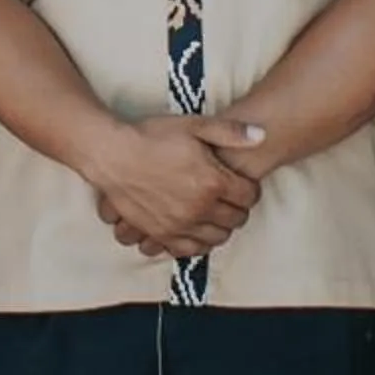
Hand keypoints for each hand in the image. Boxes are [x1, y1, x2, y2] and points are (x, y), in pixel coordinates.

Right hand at [87, 114, 264, 257]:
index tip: (242, 182)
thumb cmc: (152, 136)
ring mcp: (180, 225)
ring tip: (215, 212)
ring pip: (217, 238)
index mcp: (212, 181)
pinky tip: (197, 229)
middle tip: (231, 196)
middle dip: (238, 208)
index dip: (250, 187)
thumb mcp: (194, 125)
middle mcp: (200, 208)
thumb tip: (261, 136)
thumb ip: (230, 131)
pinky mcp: (162, 235)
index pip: (249, 196)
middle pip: (236, 219)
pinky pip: (191, 250)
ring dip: (221, 226)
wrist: (113, 155)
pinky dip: (199, 242)